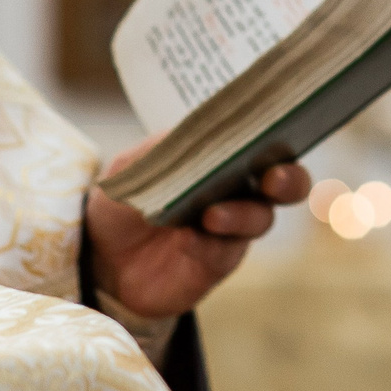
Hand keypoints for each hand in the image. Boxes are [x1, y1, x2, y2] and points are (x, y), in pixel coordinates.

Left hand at [85, 145, 311, 319]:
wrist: (102, 258)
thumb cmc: (127, 201)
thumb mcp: (135, 166)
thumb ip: (165, 149)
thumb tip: (199, 138)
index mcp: (225, 155)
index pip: (264, 139)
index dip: (280, 132)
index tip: (278, 128)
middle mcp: (239, 189)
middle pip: (286, 182)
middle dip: (288, 179)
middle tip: (274, 178)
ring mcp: (232, 227)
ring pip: (259, 218)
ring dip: (240, 214)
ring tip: (212, 215)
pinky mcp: (217, 262)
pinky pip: (224, 251)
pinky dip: (209, 244)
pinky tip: (189, 240)